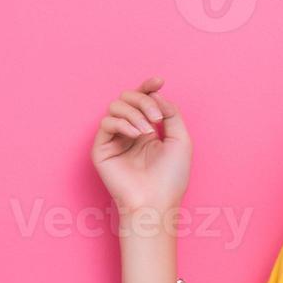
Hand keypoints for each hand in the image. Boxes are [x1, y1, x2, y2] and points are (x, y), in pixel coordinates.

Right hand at [90, 76, 190, 215]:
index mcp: (147, 130)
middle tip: (157, 118)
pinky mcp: (101, 149)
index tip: (159, 80)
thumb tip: (156, 94)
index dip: (148, 87)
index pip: (143, 100)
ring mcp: (115, 140)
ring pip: (116, 107)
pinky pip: (106, 123)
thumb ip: (171, 113)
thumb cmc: (171, 177)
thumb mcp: (180, 139)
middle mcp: (130, 132)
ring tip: (148, 131)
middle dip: (144, 101)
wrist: (156, 202)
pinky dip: (122, 123)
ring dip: (135, 113)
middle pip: (128, 98)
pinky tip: (136, 135)